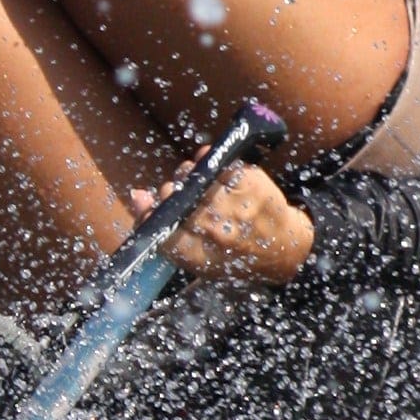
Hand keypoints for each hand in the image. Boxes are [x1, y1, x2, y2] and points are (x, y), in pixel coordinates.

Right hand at [129, 156, 314, 285]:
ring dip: (193, 175)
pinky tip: (219, 177)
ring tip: (201, 183)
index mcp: (197, 254)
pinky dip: (215, 166)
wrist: (283, 249)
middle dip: (174, 189)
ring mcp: (233, 205)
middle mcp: (214, 231)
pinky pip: (220, 164)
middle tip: (184, 192)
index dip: (153, 211)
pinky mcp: (250, 184)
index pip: (157, 225)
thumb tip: (136, 195)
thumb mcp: (195, 255)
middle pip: (175, 195)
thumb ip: (160, 228)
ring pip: (195, 175)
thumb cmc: (232, 255)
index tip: (160, 206)